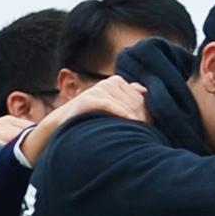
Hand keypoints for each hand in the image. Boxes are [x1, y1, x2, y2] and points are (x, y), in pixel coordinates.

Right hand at [23, 69, 148, 156]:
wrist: (66, 120)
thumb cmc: (93, 113)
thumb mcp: (111, 102)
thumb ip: (127, 94)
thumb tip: (143, 89)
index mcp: (116, 82)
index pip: (139, 98)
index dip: (145, 114)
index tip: (147, 128)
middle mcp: (108, 83)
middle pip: (134, 101)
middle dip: (139, 118)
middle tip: (143, 133)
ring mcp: (98, 89)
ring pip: (125, 104)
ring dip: (132, 120)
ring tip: (134, 133)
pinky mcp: (88, 98)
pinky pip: (109, 104)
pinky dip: (120, 112)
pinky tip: (129, 121)